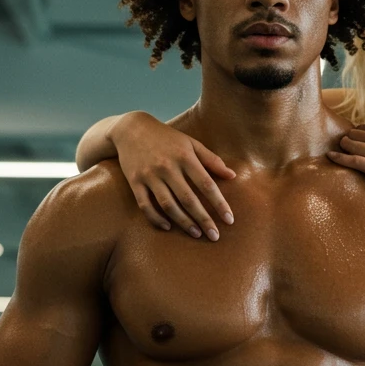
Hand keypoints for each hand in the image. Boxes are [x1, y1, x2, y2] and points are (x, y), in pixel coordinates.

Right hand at [113, 112, 236, 239]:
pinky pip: (145, 205)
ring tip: (196, 234)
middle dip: (203, 219)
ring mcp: (150, 175)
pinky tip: (168, 227)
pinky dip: (156, 218)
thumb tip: (232, 175)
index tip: (229, 220)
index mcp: (184, 157)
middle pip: (188, 199)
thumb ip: (212, 160)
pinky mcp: (135, 182)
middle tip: (215, 236)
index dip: (219, 204)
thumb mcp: (191, 143)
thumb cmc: (167, 138)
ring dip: (183, 222)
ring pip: (168, 205)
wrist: (131, 129)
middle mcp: (167, 167)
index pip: (206, 184)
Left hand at [327, 121, 364, 195]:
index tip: (354, 137)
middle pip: (355, 134)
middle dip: (348, 138)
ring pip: (351, 145)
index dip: (358, 132)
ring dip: (343, 146)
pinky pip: (353, 161)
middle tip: (343, 143)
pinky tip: (330, 156)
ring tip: (338, 149)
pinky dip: (339, 158)